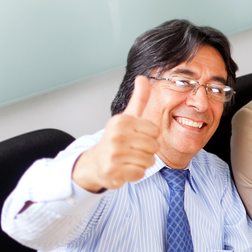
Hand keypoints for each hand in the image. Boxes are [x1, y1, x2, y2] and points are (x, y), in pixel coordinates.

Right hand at [72, 76, 159, 192]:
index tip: (136, 136)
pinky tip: (124, 168)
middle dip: (147, 150)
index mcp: (122, 120)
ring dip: (141, 163)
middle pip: (154, 146)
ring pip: (149, 161)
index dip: (150, 136)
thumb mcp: (128, 117)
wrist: (96, 162)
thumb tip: (143, 78)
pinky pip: (140, 173)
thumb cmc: (117, 139)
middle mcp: (116, 135)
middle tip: (132, 149)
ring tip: (128, 158)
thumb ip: (139, 99)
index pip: (155, 131)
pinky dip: (135, 173)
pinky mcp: (113, 170)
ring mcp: (113, 153)